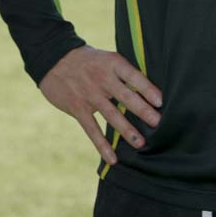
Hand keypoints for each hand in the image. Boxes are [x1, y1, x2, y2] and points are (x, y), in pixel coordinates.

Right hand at [39, 46, 162, 164]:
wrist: (54, 58)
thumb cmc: (88, 60)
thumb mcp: (107, 58)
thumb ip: (123, 73)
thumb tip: (148, 90)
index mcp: (112, 63)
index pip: (133, 76)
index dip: (147, 89)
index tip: (161, 101)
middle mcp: (102, 78)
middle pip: (126, 96)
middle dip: (143, 111)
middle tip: (158, 123)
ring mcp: (89, 94)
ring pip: (111, 115)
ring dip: (127, 131)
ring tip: (141, 143)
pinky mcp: (77, 108)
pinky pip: (92, 129)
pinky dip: (102, 145)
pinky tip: (113, 158)